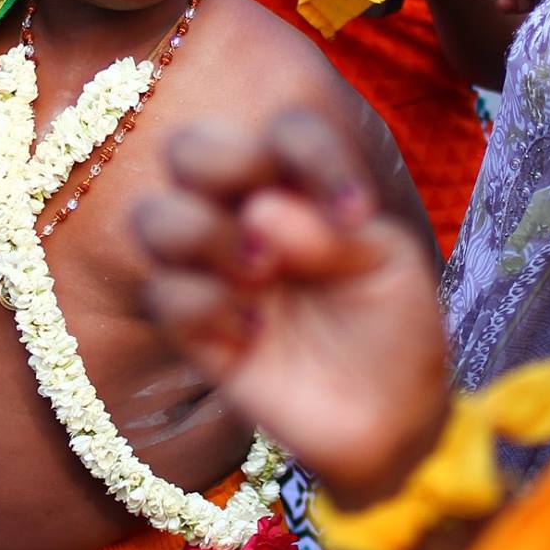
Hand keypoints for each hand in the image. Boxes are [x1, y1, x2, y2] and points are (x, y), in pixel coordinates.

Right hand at [133, 112, 451, 508]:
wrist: (388, 418)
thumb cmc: (394, 324)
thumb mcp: (390, 267)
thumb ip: (336, 233)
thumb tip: (260, 209)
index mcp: (302, 187)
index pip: (284, 131)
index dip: (310, 153)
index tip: (356, 213)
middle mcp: (246, 216)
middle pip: (191, 150)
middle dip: (223, 165)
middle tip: (268, 217)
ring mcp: (214, 272)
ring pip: (154, 217)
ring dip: (205, 235)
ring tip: (260, 274)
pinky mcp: (194, 332)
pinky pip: (163, 295)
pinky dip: (205, 307)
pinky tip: (253, 336)